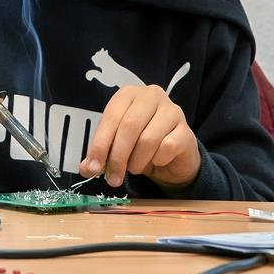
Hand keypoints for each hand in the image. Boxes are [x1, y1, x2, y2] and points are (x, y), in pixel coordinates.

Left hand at [79, 85, 200, 191]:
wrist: (173, 156)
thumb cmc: (141, 144)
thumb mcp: (117, 147)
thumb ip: (100, 155)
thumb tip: (86, 169)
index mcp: (128, 94)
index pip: (110, 117)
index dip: (100, 144)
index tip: (93, 168)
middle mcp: (151, 96)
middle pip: (129, 127)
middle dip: (117, 157)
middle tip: (113, 179)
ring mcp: (172, 111)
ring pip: (147, 140)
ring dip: (137, 161)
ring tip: (135, 167)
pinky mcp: (186, 130)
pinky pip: (167, 148)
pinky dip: (157, 160)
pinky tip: (157, 160)